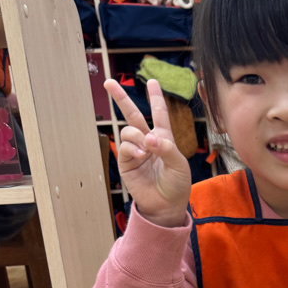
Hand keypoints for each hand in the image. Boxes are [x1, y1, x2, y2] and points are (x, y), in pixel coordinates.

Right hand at [104, 78, 190, 226]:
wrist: (165, 206)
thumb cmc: (176, 185)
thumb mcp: (179, 165)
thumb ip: (167, 148)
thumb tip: (149, 138)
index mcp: (164, 138)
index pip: (159, 114)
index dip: (155, 98)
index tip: (152, 81)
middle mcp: (148, 141)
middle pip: (133, 115)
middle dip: (121, 98)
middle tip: (109, 82)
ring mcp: (135, 151)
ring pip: (128, 130)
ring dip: (137, 136)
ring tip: (146, 150)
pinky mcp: (126, 162)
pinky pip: (124, 146)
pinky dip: (133, 148)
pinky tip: (141, 156)